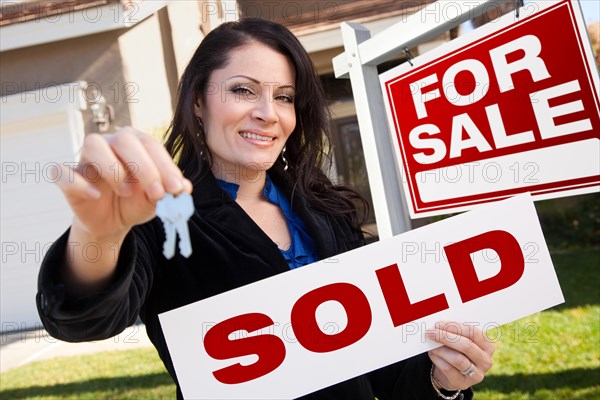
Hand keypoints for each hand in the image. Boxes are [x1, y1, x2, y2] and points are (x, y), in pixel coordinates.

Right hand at [52, 127, 192, 240]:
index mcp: (136, 143)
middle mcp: (110, 143)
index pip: (151, 145)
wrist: (113, 222)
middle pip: (124, 140)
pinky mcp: (67, 177)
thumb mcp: (156, 199)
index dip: (165, 166)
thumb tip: (185, 188)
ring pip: (93, 145)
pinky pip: (63, 171)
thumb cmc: (136, 201)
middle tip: (157, 193)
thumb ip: (171, 192)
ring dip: (113, 168)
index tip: (176, 189)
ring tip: (126, 191)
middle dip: (145, 167)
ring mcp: (86, 158)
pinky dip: (78, 183)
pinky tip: (95, 195)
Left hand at [426, 321, 494, 390]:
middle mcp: (485, 361)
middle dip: (446, 337)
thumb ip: (454, 332)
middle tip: (431, 332)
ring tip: (430, 343)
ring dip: (440, 349)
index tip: (439, 324)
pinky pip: (448, 369)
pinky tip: (432, 353)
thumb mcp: (459, 340)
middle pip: (466, 346)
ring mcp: (476, 374)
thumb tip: (438, 325)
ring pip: (458, 359)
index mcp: (488, 346)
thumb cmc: (456, 350)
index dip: (455, 327)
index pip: (474, 333)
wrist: (451, 373)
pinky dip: (437, 359)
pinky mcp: (463, 383)